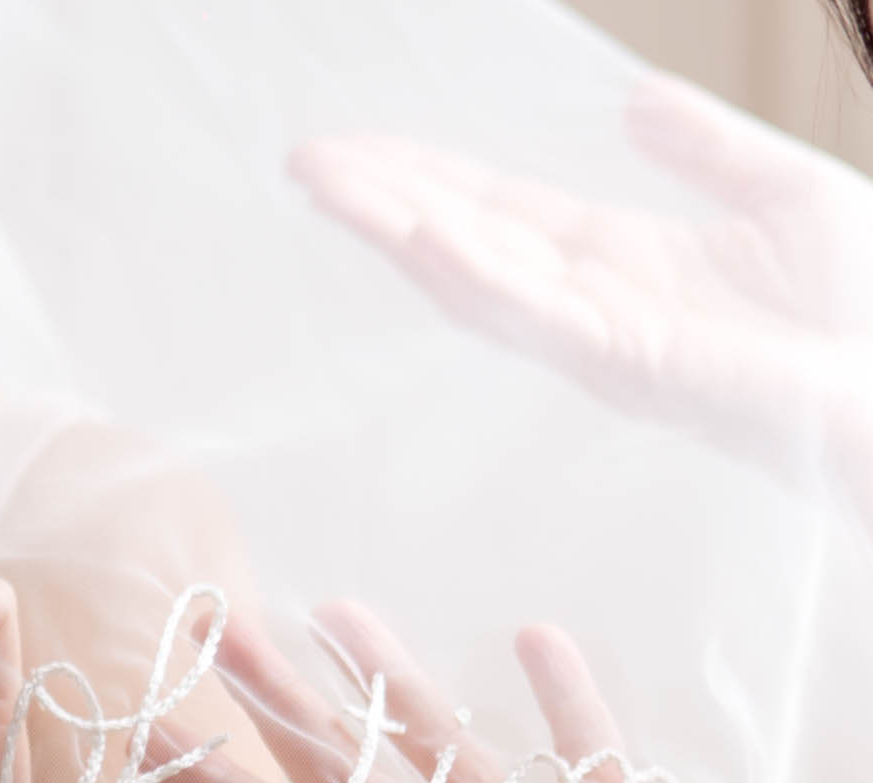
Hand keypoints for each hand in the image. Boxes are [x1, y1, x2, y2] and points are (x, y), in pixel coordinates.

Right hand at [295, 76, 872, 501]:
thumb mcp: (790, 195)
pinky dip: (478, 277)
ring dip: (398, 232)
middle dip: (382, 201)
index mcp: (627, 266)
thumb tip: (636, 101)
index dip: (429, 176)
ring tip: (331, 186)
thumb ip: (708, 152)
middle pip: (465, 245)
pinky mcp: (636, 367)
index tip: (358, 144)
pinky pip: (539, 320)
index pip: (501, 214)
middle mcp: (597, 309)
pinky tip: (425, 237)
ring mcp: (606, 343)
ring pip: (477, 282)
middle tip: (305, 159)